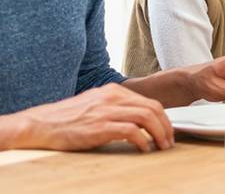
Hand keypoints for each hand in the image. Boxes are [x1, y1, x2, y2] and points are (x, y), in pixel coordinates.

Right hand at [8, 83, 172, 151]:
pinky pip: (131, 131)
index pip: (149, 102)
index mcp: (114, 91)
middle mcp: (113, 97)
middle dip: (166, 126)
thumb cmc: (67, 118)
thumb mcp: (96, 104)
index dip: (164, 118)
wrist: (40, 124)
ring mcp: (106, 111)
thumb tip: (140, 119)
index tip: (167, 131)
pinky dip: (143, 140)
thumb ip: (117, 107)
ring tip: (161, 146)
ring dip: (159, 133)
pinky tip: (144, 148)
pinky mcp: (99, 126)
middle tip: (169, 141)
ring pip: (146, 117)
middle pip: (153, 108)